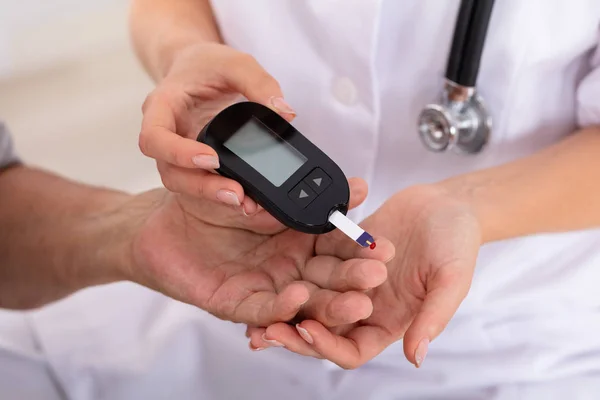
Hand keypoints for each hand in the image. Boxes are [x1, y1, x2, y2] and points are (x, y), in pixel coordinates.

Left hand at [121, 178, 394, 329]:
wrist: (162, 225)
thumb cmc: (206, 201)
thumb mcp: (251, 187)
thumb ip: (287, 193)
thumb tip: (328, 182)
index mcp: (300, 239)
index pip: (338, 244)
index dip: (360, 244)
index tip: (384, 241)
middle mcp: (290, 267)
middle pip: (330, 277)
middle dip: (357, 278)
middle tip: (379, 272)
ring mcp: (268, 287)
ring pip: (306, 301)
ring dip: (332, 303)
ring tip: (356, 300)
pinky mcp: (239, 305)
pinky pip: (265, 309)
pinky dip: (283, 308)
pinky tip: (297, 297)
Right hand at [138, 42, 295, 217]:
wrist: (197, 69)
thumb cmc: (208, 65)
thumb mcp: (236, 63)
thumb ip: (259, 83)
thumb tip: (285, 113)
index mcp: (162, 105)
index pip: (155, 137)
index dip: (178, 153)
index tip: (212, 159)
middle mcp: (165, 134)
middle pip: (169, 171)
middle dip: (202, 187)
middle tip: (237, 195)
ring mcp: (177, 152)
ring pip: (183, 183)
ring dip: (212, 196)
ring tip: (246, 203)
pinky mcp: (194, 163)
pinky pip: (202, 182)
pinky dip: (221, 192)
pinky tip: (248, 199)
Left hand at [247, 185, 480, 366]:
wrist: (448, 203)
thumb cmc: (457, 243)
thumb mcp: (452, 280)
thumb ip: (433, 317)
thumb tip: (417, 357)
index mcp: (389, 322)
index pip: (352, 349)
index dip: (327, 346)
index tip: (305, 331)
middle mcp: (365, 305)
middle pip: (324, 328)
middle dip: (294, 331)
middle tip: (264, 329)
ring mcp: (349, 279)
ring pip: (311, 298)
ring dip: (286, 302)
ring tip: (257, 303)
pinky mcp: (340, 252)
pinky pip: (313, 261)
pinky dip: (294, 265)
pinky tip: (272, 262)